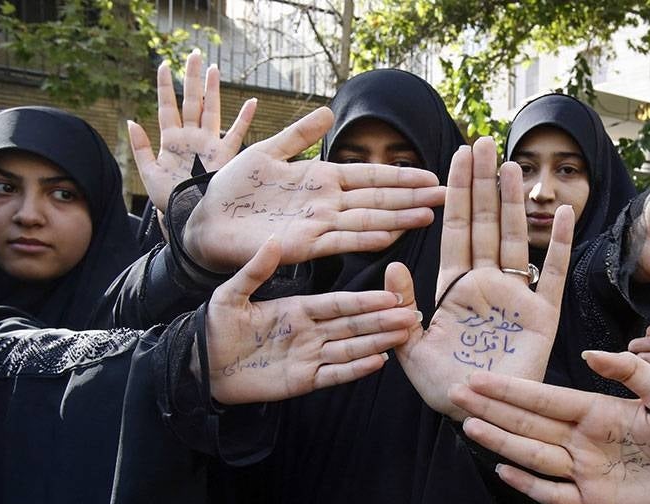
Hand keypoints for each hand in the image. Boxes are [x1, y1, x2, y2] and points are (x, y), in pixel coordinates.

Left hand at [129, 49, 255, 214]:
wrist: (189, 216)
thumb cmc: (169, 199)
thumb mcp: (148, 173)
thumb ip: (140, 147)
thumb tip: (131, 120)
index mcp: (171, 140)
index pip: (167, 106)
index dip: (166, 86)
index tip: (164, 65)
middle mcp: (192, 137)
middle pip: (191, 101)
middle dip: (192, 78)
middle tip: (194, 54)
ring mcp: (209, 144)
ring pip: (211, 110)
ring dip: (213, 90)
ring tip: (213, 68)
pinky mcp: (224, 155)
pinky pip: (236, 134)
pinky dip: (244, 119)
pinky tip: (252, 103)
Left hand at [184, 107, 445, 271]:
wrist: (204, 220)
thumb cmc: (233, 190)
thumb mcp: (266, 151)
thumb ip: (298, 134)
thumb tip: (327, 112)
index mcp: (320, 180)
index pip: (370, 176)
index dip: (400, 175)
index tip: (432, 175)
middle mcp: (326, 204)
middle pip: (376, 198)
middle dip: (411, 197)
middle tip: (445, 195)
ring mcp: (317, 225)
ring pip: (365, 219)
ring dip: (397, 218)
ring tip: (428, 216)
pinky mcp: (302, 246)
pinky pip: (339, 240)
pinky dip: (364, 238)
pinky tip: (389, 235)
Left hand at [203, 238, 420, 403]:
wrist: (200, 365)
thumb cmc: (214, 327)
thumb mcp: (231, 293)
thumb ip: (256, 270)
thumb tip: (276, 239)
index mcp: (297, 309)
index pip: (338, 303)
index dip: (364, 300)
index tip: (390, 294)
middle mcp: (309, 332)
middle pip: (353, 326)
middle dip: (382, 321)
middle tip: (411, 314)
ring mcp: (308, 357)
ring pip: (350, 349)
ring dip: (377, 342)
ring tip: (403, 336)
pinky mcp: (302, 381)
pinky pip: (333, 375)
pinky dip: (355, 370)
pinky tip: (378, 361)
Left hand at [384, 137, 572, 420]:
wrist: (479, 415)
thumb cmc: (443, 387)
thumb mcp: (410, 348)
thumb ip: (402, 307)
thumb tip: (393, 264)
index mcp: (454, 287)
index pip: (457, 228)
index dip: (458, 192)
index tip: (457, 154)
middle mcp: (487, 283)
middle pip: (487, 223)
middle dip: (484, 183)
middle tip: (484, 141)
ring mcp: (517, 296)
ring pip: (518, 239)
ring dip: (514, 203)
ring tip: (512, 166)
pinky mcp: (544, 315)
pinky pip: (553, 274)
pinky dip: (560, 244)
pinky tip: (562, 213)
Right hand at [448, 351, 649, 503]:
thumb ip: (632, 371)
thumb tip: (590, 354)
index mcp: (593, 410)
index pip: (542, 398)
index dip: (510, 389)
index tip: (478, 378)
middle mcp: (579, 438)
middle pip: (527, 423)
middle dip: (491, 410)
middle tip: (455, 396)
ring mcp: (582, 470)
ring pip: (533, 454)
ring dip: (501, 440)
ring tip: (469, 426)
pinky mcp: (592, 501)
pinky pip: (554, 493)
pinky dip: (529, 484)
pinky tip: (504, 468)